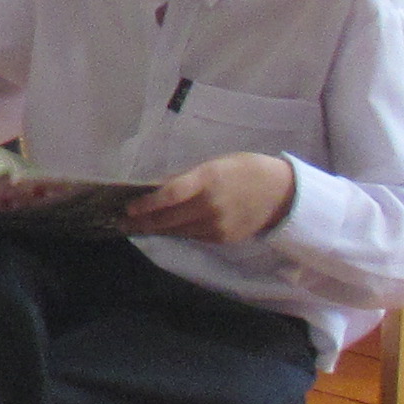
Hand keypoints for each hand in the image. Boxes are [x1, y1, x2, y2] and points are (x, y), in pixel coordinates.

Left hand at [127, 152, 295, 245]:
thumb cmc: (246, 170)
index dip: (147, 204)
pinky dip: (177, 231)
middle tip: (121, 222)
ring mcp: (216, 225)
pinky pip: (192, 236)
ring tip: (137, 225)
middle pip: (168, 218)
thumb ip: (188, 178)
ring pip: (177, 230)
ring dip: (156, 228)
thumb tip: (158, 189)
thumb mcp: (216, 164)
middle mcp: (210, 206)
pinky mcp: (221, 239)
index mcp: (208, 180)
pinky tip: (165, 228)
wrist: (282, 194)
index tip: (128, 207)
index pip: (170, 195)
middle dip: (142, 221)